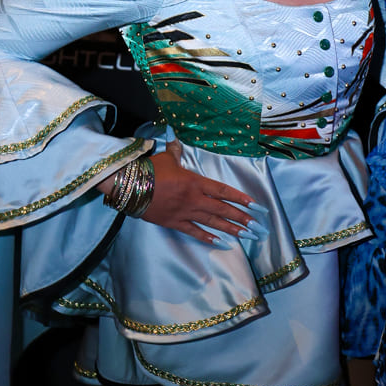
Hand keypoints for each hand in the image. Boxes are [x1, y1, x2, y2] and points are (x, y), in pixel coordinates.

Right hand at [117, 141, 261, 245]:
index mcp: (195, 182)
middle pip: (222, 209)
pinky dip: (207, 237)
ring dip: (230, 229)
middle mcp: (194, 199)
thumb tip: (177, 143)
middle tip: (257, 225)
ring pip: (212, 222)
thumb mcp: (167, 158)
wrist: (129, 185)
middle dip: (241, 217)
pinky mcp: (174, 222)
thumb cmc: (149, 169)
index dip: (240, 198)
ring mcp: (185, 212)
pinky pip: (194, 231)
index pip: (223, 191)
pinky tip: (220, 242)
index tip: (254, 205)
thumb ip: (176, 152)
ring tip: (245, 235)